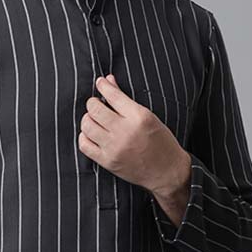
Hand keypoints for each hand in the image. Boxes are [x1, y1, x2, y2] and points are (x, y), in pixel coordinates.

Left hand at [78, 74, 190, 199]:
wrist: (167, 172)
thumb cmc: (161, 142)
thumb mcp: (149, 116)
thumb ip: (125, 100)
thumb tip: (109, 80)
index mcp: (139, 117)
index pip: (112, 95)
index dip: (103, 86)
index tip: (101, 82)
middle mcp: (125, 132)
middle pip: (95, 109)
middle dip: (93, 102)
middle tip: (96, 104)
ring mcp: (114, 148)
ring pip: (87, 126)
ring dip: (87, 118)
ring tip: (94, 119)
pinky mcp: (108, 161)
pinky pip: (85, 145)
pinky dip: (84, 136)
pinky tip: (91, 134)